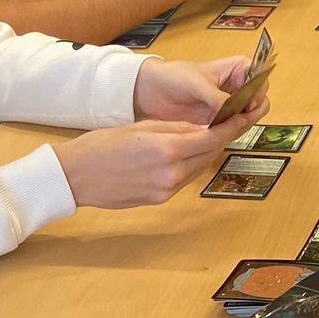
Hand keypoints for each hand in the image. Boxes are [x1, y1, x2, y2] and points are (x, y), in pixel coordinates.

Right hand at [54, 113, 261, 209]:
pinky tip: (182, 155)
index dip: (231, 127)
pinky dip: (188, 166)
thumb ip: (176, 129)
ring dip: (204, 153)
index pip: (212, 137)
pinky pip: (183, 179)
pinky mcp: (159, 199)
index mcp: (166, 149)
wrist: (75, 176)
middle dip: (218, 138)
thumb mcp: (142, 126)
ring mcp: (165, 189)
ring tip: (204, 138)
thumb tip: (202, 128)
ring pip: (197, 168)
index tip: (243, 117)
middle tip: (226, 123)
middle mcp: (170, 173)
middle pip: (208, 154)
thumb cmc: (102, 145)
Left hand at [133, 54, 254, 122]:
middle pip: (259, 100)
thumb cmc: (174, 76)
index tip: (249, 101)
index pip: (260, 77)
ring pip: (249, 117)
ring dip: (241, 124)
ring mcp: (230, 105)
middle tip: (238, 119)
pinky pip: (234, 128)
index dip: (259, 90)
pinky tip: (218, 133)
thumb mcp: (197, 83)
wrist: (151, 91)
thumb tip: (232, 111)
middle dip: (252, 111)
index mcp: (237, 68)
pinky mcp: (220, 121)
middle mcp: (238, 86)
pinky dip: (230, 132)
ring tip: (224, 126)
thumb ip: (216, 97)